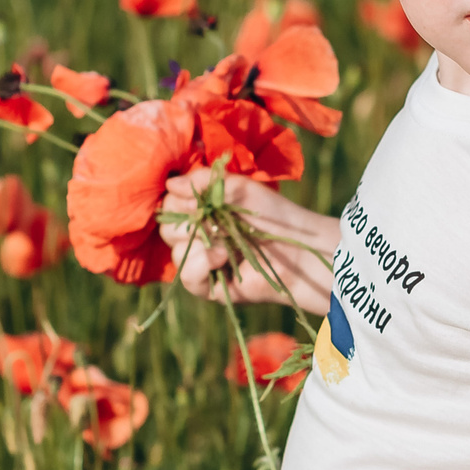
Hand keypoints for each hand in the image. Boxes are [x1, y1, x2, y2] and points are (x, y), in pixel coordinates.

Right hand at [158, 169, 339, 311]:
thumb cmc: (276, 216)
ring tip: (228, 242)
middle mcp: (202, 237)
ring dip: (199, 242)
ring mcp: (205, 263)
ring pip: (176, 251)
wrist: (300, 249)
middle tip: (214, 221)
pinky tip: (221, 258)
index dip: (180, 201)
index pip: (172, 205)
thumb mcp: (241, 189)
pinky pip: (187, 277)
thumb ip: (206, 181)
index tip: (199, 200)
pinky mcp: (212, 287)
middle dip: (187, 221)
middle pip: (168, 228)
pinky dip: (200, 265)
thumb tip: (170, 184)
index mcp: (205, 213)